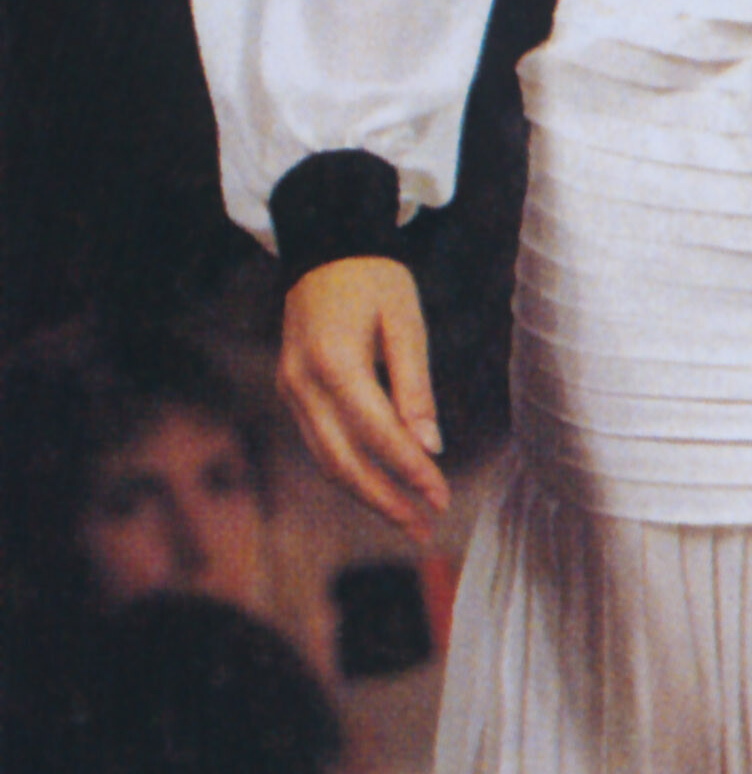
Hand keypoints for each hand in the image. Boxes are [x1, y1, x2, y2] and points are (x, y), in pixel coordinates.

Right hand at [279, 258, 448, 537]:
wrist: (323, 246)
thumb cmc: (373, 278)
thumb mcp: (405, 322)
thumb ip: (415, 386)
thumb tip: (429, 446)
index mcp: (334, 362)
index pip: (377, 434)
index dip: (410, 471)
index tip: (440, 497)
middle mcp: (302, 383)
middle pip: (342, 462)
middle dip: (384, 501)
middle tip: (424, 527)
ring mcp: (289, 390)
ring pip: (325, 460)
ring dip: (366, 494)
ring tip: (408, 518)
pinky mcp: (289, 391)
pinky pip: (318, 443)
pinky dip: (348, 469)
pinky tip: (380, 485)